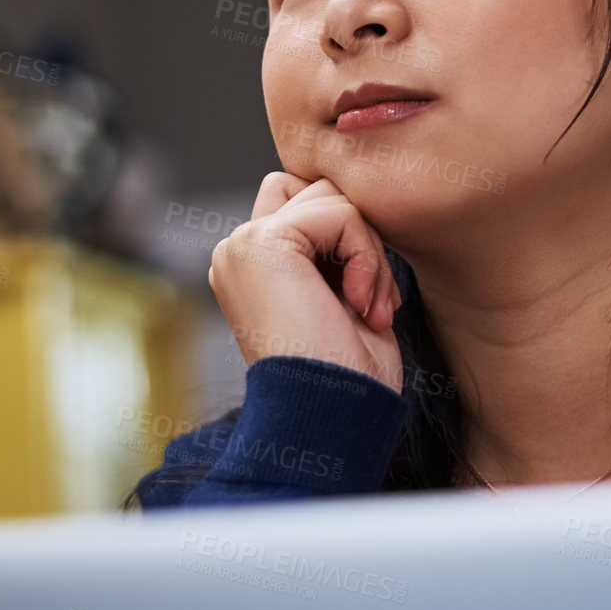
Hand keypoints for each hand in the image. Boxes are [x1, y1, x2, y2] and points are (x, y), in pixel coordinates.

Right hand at [208, 172, 403, 392]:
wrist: (331, 417)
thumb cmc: (347, 377)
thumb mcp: (341, 299)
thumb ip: (334, 248)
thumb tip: (356, 204)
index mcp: (251, 267)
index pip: (306, 206)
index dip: (349, 241)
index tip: (365, 303)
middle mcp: (238, 252)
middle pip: (317, 191)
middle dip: (359, 238)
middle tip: (372, 301)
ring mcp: (244, 244)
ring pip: (331, 196)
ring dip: (368, 249)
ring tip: (369, 306)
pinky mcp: (263, 242)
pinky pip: (341, 212)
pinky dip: (366, 255)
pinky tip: (360, 303)